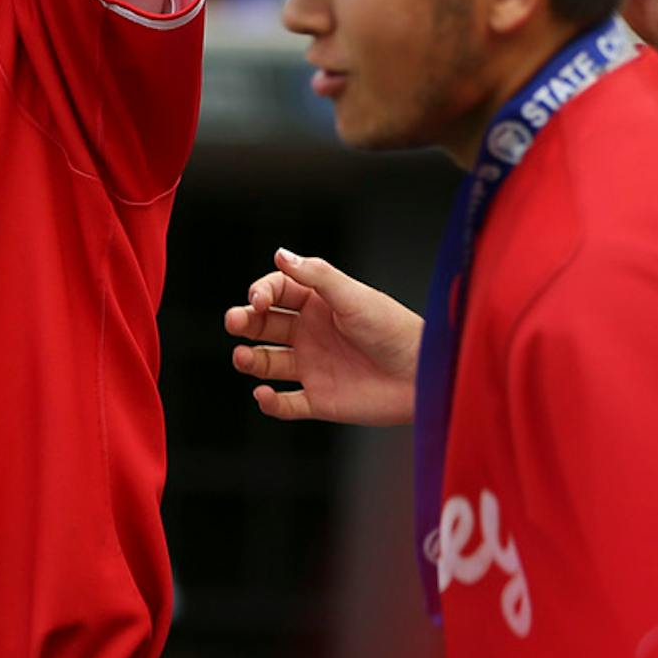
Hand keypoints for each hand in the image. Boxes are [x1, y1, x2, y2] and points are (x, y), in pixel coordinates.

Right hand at [224, 248, 421, 425]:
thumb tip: (281, 253)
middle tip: (234, 322)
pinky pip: (286, 403)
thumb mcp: (354, 296)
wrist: (423, 376)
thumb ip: (316, 276)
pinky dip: (270, 402)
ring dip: (250, 360)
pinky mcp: (319, 399)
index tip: (257, 300)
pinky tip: (264, 395)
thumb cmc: (394, 329)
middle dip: (245, 322)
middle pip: (264, 325)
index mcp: (318, 303)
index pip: (276, 291)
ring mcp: (313, 366)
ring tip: (242, 358)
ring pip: (267, 362)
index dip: (261, 293)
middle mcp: (310, 333)